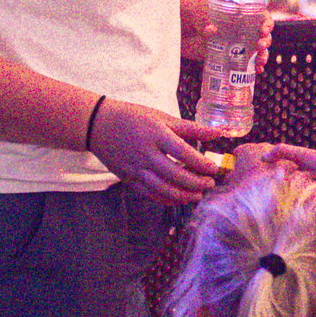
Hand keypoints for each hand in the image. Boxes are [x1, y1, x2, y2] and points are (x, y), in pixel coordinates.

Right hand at [89, 99, 219, 203]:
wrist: (99, 125)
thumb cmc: (133, 118)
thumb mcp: (162, 117)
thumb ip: (190, 128)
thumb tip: (217, 133)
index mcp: (155, 134)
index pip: (183, 153)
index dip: (201, 164)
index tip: (214, 169)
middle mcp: (145, 153)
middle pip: (175, 175)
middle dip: (196, 183)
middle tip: (210, 184)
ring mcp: (135, 168)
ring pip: (163, 189)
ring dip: (183, 195)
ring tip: (198, 195)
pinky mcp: (128, 179)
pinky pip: (150, 194)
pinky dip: (167, 199)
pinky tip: (179, 198)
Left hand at [181, 0, 275, 66]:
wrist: (177, 28)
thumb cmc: (190, 14)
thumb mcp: (198, 14)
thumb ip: (204, 21)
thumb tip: (211, 30)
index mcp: (237, 13)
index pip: (259, 15)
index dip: (266, 22)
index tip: (263, 30)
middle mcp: (239, 28)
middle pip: (261, 34)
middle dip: (265, 41)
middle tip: (260, 46)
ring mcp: (234, 43)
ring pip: (256, 49)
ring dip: (262, 55)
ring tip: (260, 62)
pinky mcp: (227, 56)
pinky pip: (244, 62)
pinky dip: (253, 67)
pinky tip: (257, 71)